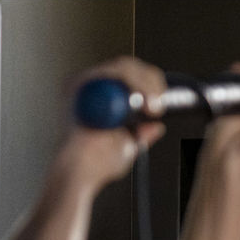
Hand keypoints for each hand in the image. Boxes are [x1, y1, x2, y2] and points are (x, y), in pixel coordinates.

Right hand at [59, 56, 167, 190]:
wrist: (78, 173)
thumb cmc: (94, 164)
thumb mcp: (127, 146)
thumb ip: (140, 134)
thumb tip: (156, 127)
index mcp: (98, 99)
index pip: (128, 77)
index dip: (149, 84)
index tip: (161, 103)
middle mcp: (89, 87)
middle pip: (127, 66)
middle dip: (152, 82)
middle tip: (159, 105)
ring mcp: (83, 83)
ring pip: (123, 67)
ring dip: (146, 83)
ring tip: (153, 106)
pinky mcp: (80, 83)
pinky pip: (114, 73)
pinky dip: (135, 83)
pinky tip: (145, 101)